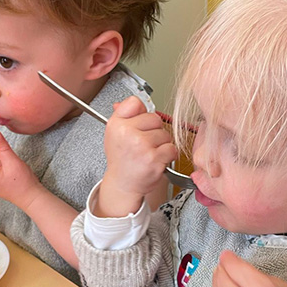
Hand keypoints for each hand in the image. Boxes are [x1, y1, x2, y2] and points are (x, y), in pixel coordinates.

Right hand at [95, 97, 176, 216]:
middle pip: (155, 118)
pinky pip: (171, 149)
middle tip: (143, 144)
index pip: (135, 102)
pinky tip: (155, 161)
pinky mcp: (154, 159)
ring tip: (148, 154)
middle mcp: (127, 133)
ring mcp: (141, 146)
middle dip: (153, 131)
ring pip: (165, 134)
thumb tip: (132, 101)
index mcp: (116, 124)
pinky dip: (167, 156)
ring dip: (161, 145)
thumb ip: (124, 115)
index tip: (138, 124)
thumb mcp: (114, 134)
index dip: (141, 114)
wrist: (123, 185)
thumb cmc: (121, 160)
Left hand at [212, 250, 286, 286]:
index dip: (227, 258)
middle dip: (221, 269)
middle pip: (222, 280)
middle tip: (222, 264)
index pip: (235, 268)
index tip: (225, 254)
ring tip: (221, 276)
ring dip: (216, 283)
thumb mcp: (277, 283)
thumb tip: (233, 265)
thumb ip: (252, 274)